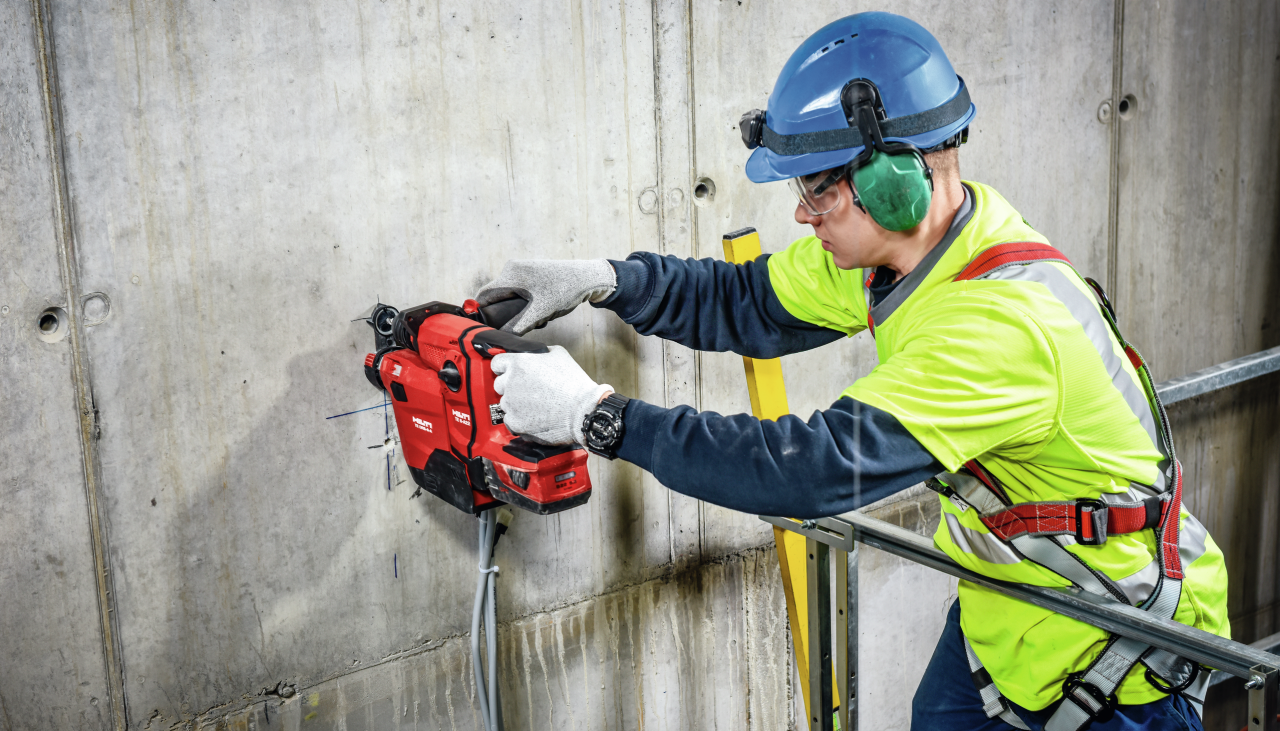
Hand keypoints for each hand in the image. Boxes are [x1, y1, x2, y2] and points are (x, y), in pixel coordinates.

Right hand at [475, 259, 615, 334]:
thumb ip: (518, 326)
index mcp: (510, 274)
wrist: (587, 278)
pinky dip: (526, 304)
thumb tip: (502, 339)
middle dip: (504, 313)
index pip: (484, 295)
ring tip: (536, 319)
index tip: (484, 328)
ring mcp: (523, 270)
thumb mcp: (540, 312)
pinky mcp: (532, 274)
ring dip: (518, 310)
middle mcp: (513, 269)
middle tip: (515, 326)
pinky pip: (520, 292)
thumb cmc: (564, 290)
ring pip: (510, 295)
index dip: (481, 313)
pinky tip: (541, 312)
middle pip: (497, 296)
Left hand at [491, 346, 611, 445]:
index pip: (496, 363)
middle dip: (511, 386)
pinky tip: (534, 417)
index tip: (512, 372)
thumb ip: (541, 352)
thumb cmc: (573, 384)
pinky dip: (519, 419)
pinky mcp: (515, 422)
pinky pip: (510, 420)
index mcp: (519, 363)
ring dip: (516, 403)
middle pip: (499, 384)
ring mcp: (511, 404)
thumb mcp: (560, 355)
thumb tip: (537, 354)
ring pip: (505, 403)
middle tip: (528, 390)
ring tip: (535, 405)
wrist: (582, 411)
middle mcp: (511, 383)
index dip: (505, 368)